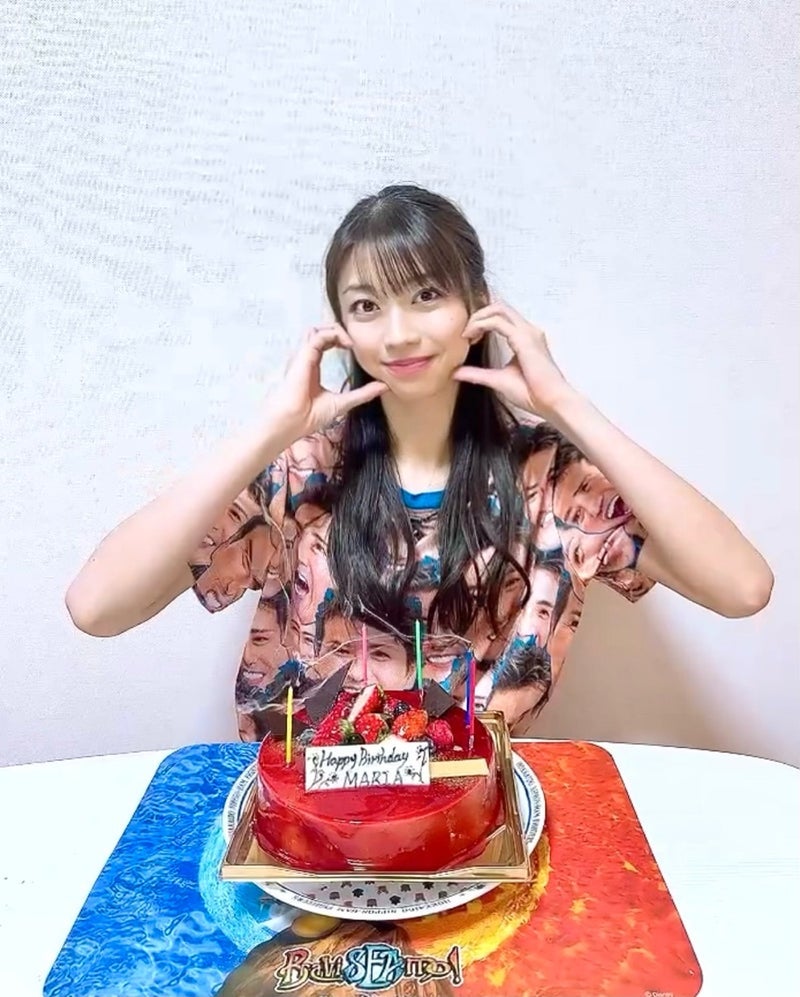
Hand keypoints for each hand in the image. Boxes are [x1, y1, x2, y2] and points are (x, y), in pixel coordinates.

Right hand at [271, 325, 387, 434]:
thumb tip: (384, 387)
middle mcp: (306, 359)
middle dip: (338, 330)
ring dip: (336, 330)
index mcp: (312, 366)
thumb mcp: (343, 402)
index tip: (353, 347)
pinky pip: (318, 336)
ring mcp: (303, 356)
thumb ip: (363, 393)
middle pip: (320, 332)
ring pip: (318, 330)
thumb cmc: (310, 416)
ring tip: (350, 342)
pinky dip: (333, 334)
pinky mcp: (303, 356)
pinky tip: (346, 343)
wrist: (293, 422)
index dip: (338, 339)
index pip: (323, 342)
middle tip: (352, 342)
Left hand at [452, 303, 569, 416]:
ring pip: (498, 309)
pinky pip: (497, 322)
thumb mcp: (497, 380)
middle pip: (499, 307)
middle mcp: (528, 330)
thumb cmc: (532, 394)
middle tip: (465, 333)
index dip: (482, 321)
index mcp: (525, 338)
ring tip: (466, 334)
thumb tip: (456, 372)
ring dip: (478, 318)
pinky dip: (481, 325)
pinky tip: (471, 336)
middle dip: (478, 315)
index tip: (469, 338)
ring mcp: (528, 332)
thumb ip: (477, 374)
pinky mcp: (524, 338)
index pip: (502, 316)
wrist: (551, 402)